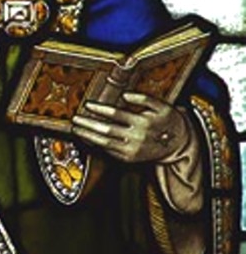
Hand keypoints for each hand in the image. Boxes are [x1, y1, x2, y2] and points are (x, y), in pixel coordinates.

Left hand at [72, 92, 189, 163]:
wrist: (178, 144)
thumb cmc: (167, 121)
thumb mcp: (162, 106)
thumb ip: (144, 98)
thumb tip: (125, 94)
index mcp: (143, 122)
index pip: (117, 114)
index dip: (101, 109)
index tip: (88, 104)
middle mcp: (136, 138)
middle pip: (107, 130)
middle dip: (89, 124)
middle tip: (75, 118)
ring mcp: (132, 150)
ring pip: (106, 144)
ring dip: (89, 136)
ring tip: (77, 129)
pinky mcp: (129, 159)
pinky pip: (109, 152)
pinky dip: (97, 145)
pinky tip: (87, 138)